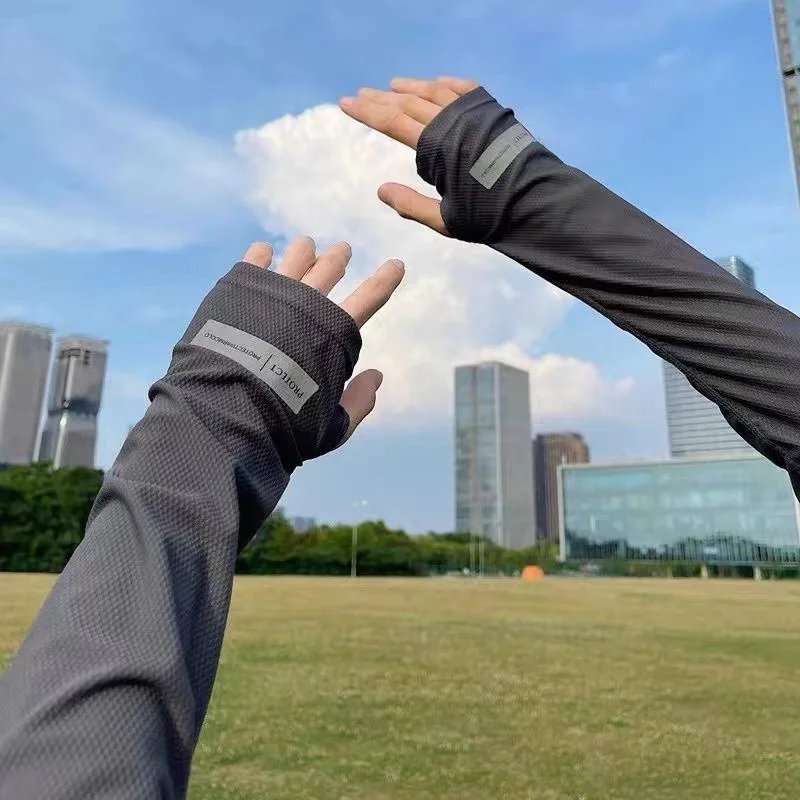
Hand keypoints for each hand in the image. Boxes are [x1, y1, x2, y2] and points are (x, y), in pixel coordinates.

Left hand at [242, 237, 403, 442]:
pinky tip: (264, 252)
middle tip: (342, 251)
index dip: (385, 280)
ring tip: (306, 246)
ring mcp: (271, 292)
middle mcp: (307, 305)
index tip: (396, 264)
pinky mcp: (237, 289)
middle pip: (330, 268)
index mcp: (334, 334)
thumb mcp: (333, 428)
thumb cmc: (285, 427)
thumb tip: (376, 377)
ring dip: (305, 250)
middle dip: (339, 258)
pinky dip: (262, 254)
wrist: (226, 410)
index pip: (369, 299)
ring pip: (295, 257)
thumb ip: (358, 402)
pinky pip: (255, 260)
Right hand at [339, 76, 478, 236]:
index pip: (392, 122)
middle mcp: (452, 123)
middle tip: (359, 94)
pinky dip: (445, 85)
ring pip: (434, 92)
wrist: (535, 203)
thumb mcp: (445, 220)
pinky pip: (464, 90)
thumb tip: (380, 190)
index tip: (345, 103)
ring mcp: (473, 114)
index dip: (367, 112)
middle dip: (381, 98)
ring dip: (410, 87)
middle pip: (407, 103)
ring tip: (391, 86)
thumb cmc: (490, 218)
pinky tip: (435, 83)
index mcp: (437, 148)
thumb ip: (411, 205)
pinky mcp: (492, 112)